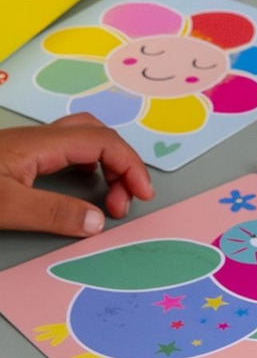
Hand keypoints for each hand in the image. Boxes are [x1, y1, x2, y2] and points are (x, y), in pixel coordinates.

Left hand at [0, 115, 153, 236]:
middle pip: (98, 135)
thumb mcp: (5, 206)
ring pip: (82, 141)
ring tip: (108, 195)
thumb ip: (52, 214)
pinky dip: (88, 165)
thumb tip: (98, 222)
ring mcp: (26, 146)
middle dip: (122, 165)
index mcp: (38, 144)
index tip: (142, 196)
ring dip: (106, 164)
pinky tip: (83, 184)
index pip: (103, 142)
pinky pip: (66, 152)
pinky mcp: (18, 158)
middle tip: (122, 202)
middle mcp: (36, 139)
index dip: (131, 166)